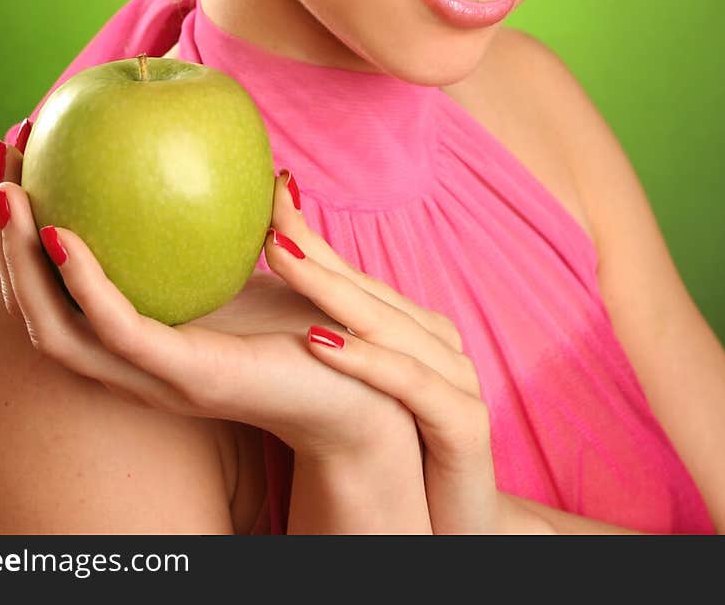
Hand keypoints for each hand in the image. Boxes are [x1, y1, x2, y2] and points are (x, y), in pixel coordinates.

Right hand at [0, 130, 419, 467]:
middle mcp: (138, 362)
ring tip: (9, 196)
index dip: (29, 235)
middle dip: (5, 243)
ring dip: (23, 264)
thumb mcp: (290, 273)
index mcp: (149, 337)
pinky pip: (119, 332)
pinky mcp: (190, 376)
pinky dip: (85, 286)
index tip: (21, 163)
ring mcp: (158, 375)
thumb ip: (277, 226)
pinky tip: (65, 236)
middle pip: (39, 310)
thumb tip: (274, 172)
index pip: (63, 292)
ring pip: (57, 329)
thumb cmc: (329, 333)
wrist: (375, 390)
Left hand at [257, 187, 509, 534]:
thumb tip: (259, 305)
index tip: (270, 190)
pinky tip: (319, 341)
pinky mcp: (465, 426)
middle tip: (264, 218)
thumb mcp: (354, 400)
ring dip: (331, 290)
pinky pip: (412, 383)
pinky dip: (367, 360)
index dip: (310, 234)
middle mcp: (436, 343)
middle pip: (367, 289)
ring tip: (278, 258)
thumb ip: (322, 345)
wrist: (451, 534)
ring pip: (388, 324)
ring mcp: (456, 380)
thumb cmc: (399, 462)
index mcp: (409, 330)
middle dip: (313, 251)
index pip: (352, 273)